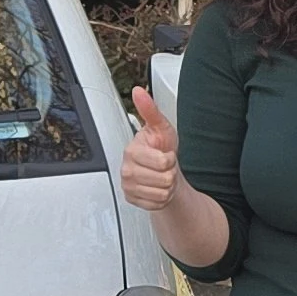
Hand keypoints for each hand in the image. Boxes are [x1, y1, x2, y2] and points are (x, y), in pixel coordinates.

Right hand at [120, 83, 181, 212]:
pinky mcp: (132, 199)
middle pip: (164, 179)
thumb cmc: (160, 148)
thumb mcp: (160, 127)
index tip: (164, 153)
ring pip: (162, 193)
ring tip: (161, 176)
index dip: (170, 158)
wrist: (159, 170)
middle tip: (163, 167)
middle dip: (170, 173)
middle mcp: (126, 169)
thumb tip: (139, 91)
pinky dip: (162, 198)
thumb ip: (150, 110)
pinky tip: (156, 187)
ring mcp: (128, 186)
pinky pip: (157, 204)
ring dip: (167, 186)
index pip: (163, 162)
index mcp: (132, 151)